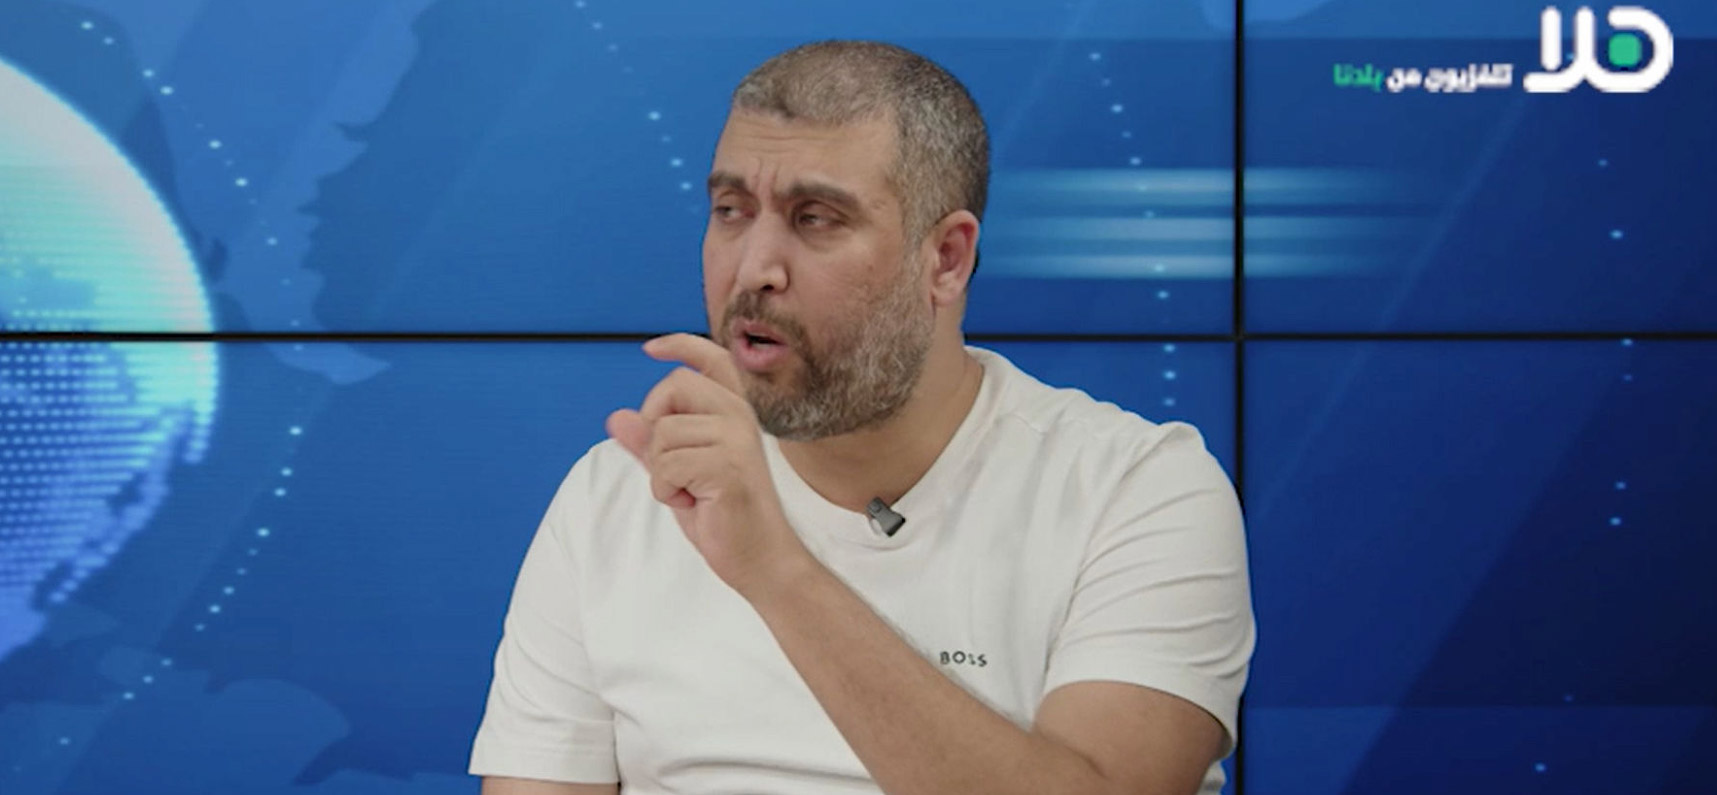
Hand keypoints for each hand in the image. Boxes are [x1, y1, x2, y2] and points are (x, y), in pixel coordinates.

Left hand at [606, 333, 811, 599]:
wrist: (760, 559)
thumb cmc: (723, 516)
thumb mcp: (678, 473)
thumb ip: (651, 444)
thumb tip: (617, 417)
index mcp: (733, 412)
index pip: (710, 359)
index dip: (680, 345)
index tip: (650, 348)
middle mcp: (739, 416)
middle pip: (672, 387)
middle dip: (655, 424)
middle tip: (673, 466)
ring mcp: (736, 438)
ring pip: (662, 433)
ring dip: (661, 471)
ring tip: (692, 492)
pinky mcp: (728, 465)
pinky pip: (666, 464)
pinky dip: (666, 490)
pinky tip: (694, 503)